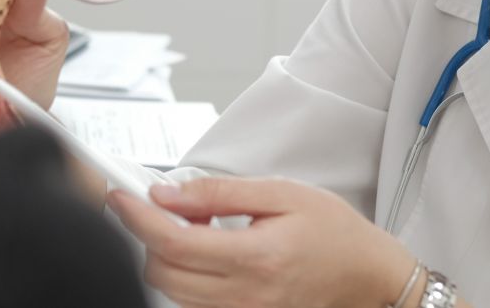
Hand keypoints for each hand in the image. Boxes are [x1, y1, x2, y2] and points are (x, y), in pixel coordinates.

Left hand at [108, 177, 417, 307]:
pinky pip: (194, 306)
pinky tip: (209, 254)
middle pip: (162, 273)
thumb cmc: (335, 233)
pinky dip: (187, 278)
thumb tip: (169, 193)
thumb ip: (220, 193)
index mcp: (256, 258)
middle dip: (150, 236)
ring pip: (172, 293)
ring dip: (169, 257)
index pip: (173, 242)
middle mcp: (245, 297)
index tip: (120, 196)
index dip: (137, 217)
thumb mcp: (282, 194)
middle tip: (172, 207)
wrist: (368, 276)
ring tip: (200, 228)